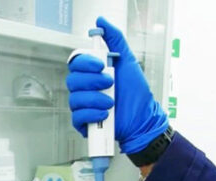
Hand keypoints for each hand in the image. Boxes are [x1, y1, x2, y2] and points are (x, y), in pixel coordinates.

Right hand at [67, 16, 168, 153]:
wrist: (142, 118)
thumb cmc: (136, 93)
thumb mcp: (128, 60)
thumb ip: (115, 40)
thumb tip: (102, 23)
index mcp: (92, 73)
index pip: (76, 63)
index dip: (86, 63)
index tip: (101, 65)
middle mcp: (85, 88)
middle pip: (72, 80)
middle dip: (93, 82)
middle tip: (110, 83)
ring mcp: (84, 105)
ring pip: (75, 99)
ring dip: (95, 100)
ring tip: (111, 103)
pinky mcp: (84, 122)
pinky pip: (77, 117)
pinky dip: (91, 115)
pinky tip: (105, 115)